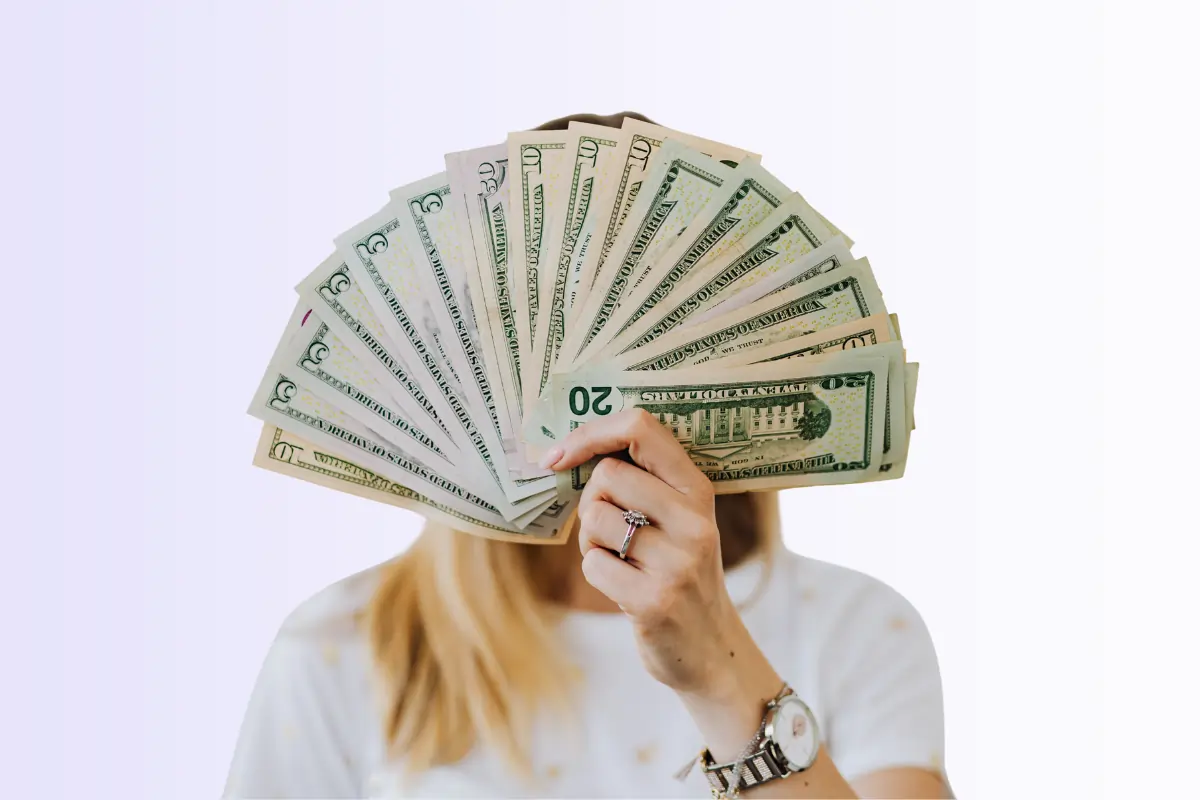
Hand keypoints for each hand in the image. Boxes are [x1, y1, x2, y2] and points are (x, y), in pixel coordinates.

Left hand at [541, 409, 771, 700]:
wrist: (710, 649)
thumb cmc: (678, 572)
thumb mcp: (679, 520)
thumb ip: (644, 482)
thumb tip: (568, 450)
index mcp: (697, 490)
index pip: (641, 428)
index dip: (590, 433)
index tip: (560, 455)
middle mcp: (694, 520)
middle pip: (607, 475)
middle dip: (591, 502)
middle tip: (610, 533)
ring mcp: (678, 561)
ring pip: (595, 519)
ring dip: (591, 542)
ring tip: (621, 561)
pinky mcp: (655, 600)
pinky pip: (592, 565)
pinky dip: (596, 573)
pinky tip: (624, 587)